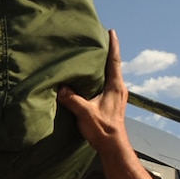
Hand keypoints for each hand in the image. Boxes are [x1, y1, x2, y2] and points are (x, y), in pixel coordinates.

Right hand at [58, 29, 128, 153]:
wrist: (113, 146)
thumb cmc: (102, 129)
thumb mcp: (85, 113)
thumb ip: (72, 99)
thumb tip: (61, 87)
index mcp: (115, 86)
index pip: (114, 61)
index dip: (112, 45)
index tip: (111, 32)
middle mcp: (119, 89)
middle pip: (113, 65)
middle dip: (107, 53)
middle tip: (98, 41)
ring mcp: (117, 96)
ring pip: (110, 75)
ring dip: (103, 66)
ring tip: (94, 58)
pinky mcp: (113, 103)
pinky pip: (107, 85)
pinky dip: (101, 77)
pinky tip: (92, 80)